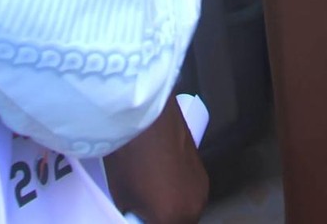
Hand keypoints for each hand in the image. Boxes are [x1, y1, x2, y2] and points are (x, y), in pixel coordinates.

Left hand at [104, 104, 206, 223]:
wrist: (144, 114)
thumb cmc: (127, 158)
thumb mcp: (123, 198)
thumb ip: (134, 216)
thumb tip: (136, 216)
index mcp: (174, 219)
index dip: (145, 222)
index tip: (137, 216)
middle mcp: (194, 207)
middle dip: (163, 220)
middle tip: (144, 211)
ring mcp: (202, 188)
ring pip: (187, 210)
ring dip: (173, 210)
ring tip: (153, 196)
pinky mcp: (202, 169)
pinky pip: (191, 192)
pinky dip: (179, 192)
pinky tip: (163, 180)